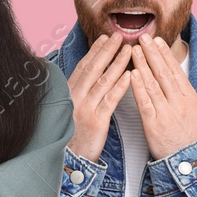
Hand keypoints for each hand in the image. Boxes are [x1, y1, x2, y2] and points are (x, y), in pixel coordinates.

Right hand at [64, 34, 133, 160]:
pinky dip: (120, 86)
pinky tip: (130, 75)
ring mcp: (85, 109)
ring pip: (103, 81)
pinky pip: (110, 99)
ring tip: (129, 50)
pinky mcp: (96, 121)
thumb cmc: (68, 137)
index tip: (104, 38)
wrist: (67, 160)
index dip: (94, 52)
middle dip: (106, 51)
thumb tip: (84, 81)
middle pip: (93, 69)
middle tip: (118, 36)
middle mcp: (74, 98)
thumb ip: (75, 95)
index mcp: (68, 94)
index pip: (83, 67)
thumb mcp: (66, 112)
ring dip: (117, 63)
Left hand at [130, 34, 196, 158]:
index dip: (166, 56)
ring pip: (152, 83)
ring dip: (142, 65)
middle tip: (143, 37)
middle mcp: (179, 102)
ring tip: (133, 50)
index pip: (176, 72)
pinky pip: (144, 101)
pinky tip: (131, 73)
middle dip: (152, 53)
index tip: (158, 43)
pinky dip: (137, 87)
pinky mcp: (153, 124)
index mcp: (191, 100)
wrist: (192, 165)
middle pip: (164, 73)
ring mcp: (166, 112)